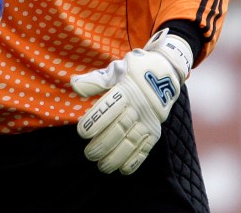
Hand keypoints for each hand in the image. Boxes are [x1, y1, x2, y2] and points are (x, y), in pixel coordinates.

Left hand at [70, 30, 192, 173]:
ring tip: (102, 166)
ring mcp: (148, 120)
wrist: (165, 71)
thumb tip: (74, 85)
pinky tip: (123, 169)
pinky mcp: (156, 130)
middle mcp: (138, 107)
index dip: (96, 121)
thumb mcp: (115, 70)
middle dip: (103, 144)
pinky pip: (146, 147)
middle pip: (119, 128)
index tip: (82, 132)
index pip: (109, 108)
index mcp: (125, 90)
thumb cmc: (133, 72)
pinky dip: (136, 160)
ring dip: (117, 156)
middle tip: (89, 154)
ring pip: (132, 141)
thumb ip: (95, 81)